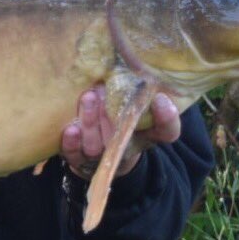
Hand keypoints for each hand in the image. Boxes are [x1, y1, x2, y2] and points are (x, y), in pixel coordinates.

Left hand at [60, 85, 180, 179]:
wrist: (97, 144)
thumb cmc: (119, 117)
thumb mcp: (133, 103)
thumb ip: (141, 90)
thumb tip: (147, 79)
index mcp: (147, 134)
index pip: (167, 130)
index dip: (167, 118)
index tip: (161, 99)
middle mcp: (126, 148)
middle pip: (122, 139)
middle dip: (111, 117)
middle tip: (102, 91)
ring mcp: (101, 157)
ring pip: (96, 147)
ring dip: (91, 123)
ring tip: (88, 98)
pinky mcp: (77, 159)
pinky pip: (74, 155)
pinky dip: (72, 143)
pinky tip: (71, 128)